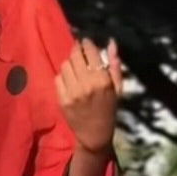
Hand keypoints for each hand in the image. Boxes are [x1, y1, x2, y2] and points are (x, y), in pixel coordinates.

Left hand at [56, 37, 123, 155]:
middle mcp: (86, 84)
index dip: (87, 43)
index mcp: (102, 80)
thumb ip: (115, 64)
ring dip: (70, 63)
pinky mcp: (62, 100)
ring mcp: (72, 93)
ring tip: (75, 67)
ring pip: (65, 66)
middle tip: (79, 50)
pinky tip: (70, 80)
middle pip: (75, 56)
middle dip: (77, 50)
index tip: (85, 42)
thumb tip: (111, 42)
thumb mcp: (118, 88)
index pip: (90, 52)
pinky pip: (58, 78)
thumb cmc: (109, 109)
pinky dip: (63, 76)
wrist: (95, 134)